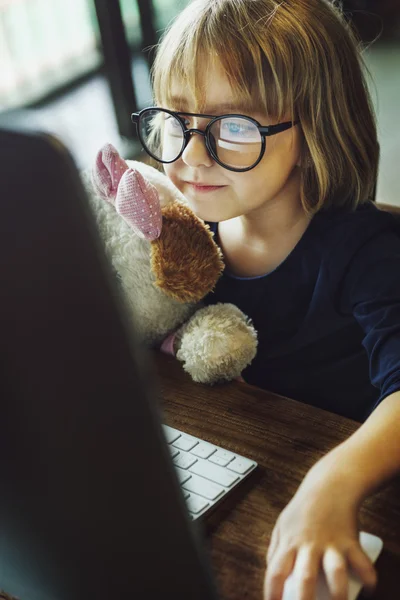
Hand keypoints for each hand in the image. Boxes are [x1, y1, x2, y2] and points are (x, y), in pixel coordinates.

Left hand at [263, 470, 377, 599]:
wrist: (329, 485)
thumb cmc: (304, 507)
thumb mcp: (282, 524)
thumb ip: (275, 549)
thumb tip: (272, 572)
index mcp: (290, 542)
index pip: (275, 571)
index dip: (272, 592)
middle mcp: (310, 544)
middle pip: (305, 577)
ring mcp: (331, 543)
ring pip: (335, 572)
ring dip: (339, 593)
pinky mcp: (350, 541)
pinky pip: (362, 563)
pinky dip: (368, 578)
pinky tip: (368, 589)